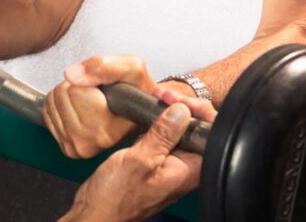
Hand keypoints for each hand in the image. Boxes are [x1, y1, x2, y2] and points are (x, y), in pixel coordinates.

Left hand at [43, 55, 158, 158]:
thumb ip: (103, 66)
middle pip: (61, 93)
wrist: (138, 116)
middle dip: (76, 86)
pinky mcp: (66, 147)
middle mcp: (89, 143)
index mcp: (106, 129)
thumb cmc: (136, 94)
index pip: (75, 90)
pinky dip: (60, 106)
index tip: (105, 90)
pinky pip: (47, 113)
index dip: (90, 80)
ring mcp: (76, 147)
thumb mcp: (131, 68)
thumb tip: (71, 75)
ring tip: (90, 102)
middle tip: (96, 94)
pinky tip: (80, 110)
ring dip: (68, 95)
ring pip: (52, 101)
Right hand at [60, 93, 215, 221]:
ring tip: (154, 99)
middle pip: (195, 129)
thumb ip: (161, 135)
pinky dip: (155, 123)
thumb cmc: (115, 197)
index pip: (208, 133)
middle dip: (181, 106)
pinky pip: (163, 137)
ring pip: (178, 131)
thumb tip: (181, 111)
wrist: (97, 212)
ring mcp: (169, 164)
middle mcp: (183, 167)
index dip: (197, 110)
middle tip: (161, 96)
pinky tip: (144, 116)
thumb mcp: (138, 160)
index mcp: (187, 170)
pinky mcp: (155, 161)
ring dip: (167, 112)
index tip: (175, 99)